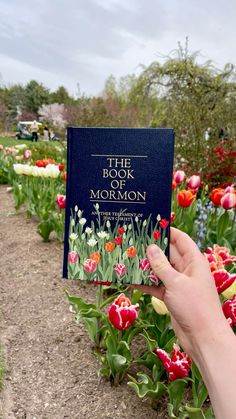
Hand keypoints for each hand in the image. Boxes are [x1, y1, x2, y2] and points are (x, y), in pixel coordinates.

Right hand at [135, 227, 229, 357]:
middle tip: (132, 241)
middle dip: (151, 248)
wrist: (203, 338)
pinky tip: (130, 279)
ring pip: (160, 270)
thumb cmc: (194, 307)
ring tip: (127, 257)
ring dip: (146, 266)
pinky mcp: (171, 296)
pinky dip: (145, 282)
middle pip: (167, 254)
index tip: (151, 224)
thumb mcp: (176, 283)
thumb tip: (151, 247)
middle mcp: (186, 270)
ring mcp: (178, 283)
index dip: (167, 230)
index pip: (180, 239)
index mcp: (194, 261)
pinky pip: (156, 285)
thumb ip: (162, 265)